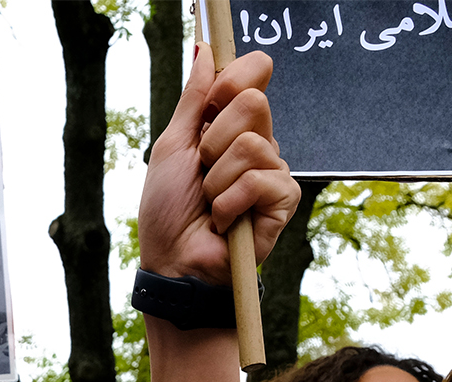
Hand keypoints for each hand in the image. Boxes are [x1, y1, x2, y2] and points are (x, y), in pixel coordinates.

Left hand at [138, 46, 300, 283]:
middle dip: (213, 140)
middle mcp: (257, 142)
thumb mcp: (171, 146)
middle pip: (254, 102)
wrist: (172, 262)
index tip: (211, 102)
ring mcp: (273, 171)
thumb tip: (206, 50)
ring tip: (211, 202)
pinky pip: (259, 179)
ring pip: (253, 144)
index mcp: (230, 124)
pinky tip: (224, 220)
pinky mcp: (284, 200)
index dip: (234, 79)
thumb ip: (193, 100)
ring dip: (217, 179)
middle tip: (203, 170)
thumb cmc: (168, 210)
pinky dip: (229, 202)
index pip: (255, 73)